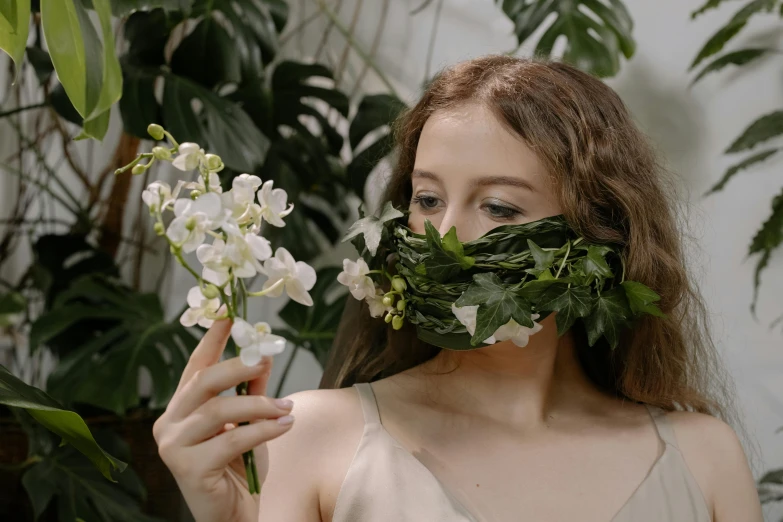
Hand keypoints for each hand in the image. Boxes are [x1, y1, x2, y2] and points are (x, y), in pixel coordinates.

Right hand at [152, 318, 294, 521]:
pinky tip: (284, 425)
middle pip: (202, 382)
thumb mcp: (249, 423)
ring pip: (218, 411)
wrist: (235, 515)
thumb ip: (251, 391)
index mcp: (181, 408)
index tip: (229, 314)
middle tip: (266, 357)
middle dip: (237, 366)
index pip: (194, 366)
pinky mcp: (188, 469)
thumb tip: (264, 355)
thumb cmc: (239, 468)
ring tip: (286, 407)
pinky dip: (263, 430)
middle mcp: (169, 423)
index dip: (212, 339)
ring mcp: (174, 446)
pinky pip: (232, 440)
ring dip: (259, 405)